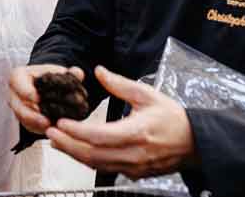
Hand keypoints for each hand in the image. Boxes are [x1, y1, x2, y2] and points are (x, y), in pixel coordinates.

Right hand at [8, 64, 85, 133]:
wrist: (44, 87)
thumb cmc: (48, 77)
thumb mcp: (57, 72)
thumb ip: (68, 73)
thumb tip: (78, 73)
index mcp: (18, 77)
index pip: (17, 83)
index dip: (26, 91)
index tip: (36, 98)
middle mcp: (14, 94)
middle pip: (18, 106)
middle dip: (31, 115)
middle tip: (45, 120)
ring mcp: (18, 108)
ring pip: (23, 118)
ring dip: (36, 124)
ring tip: (50, 127)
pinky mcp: (24, 119)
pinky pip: (29, 126)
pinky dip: (39, 129)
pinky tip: (51, 130)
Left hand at [45, 65, 196, 178]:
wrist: (196, 143)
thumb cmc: (172, 117)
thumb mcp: (147, 94)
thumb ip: (120, 84)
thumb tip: (98, 71)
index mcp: (138, 132)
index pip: (100, 136)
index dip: (77, 131)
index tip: (60, 122)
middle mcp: (135, 154)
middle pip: (94, 154)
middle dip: (68, 144)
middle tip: (49, 132)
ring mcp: (135, 167)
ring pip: (97, 165)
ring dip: (74, 153)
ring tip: (55, 140)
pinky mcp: (135, 174)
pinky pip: (106, 169)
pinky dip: (88, 160)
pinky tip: (75, 149)